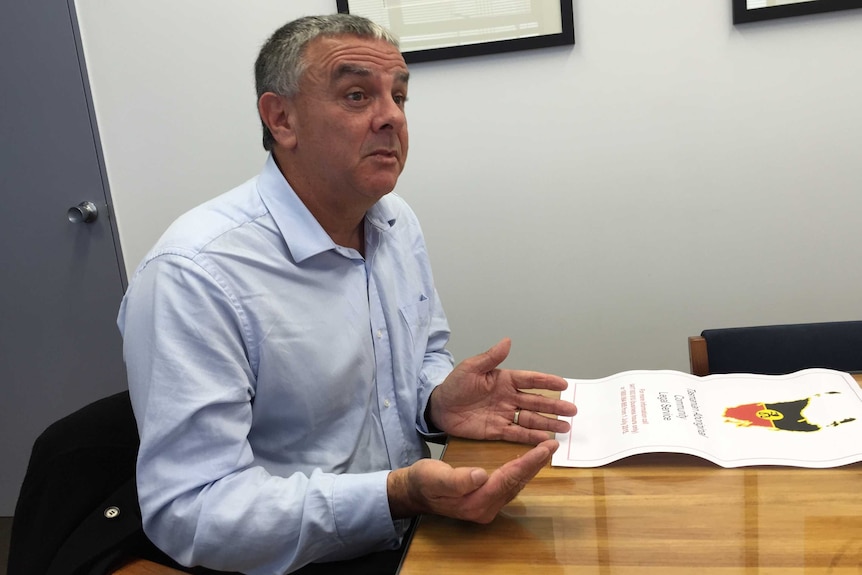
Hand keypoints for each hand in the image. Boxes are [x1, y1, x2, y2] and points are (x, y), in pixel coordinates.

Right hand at [388, 439, 558, 522]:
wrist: (414, 493)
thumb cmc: (423, 482)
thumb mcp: (435, 478)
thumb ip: (457, 480)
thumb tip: (481, 475)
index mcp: (476, 502)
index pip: (508, 479)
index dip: (528, 462)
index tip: (544, 448)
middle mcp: (487, 507)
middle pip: (517, 483)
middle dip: (536, 463)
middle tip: (552, 445)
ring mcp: (488, 505)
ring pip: (516, 484)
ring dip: (531, 467)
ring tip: (545, 450)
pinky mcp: (487, 499)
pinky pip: (509, 484)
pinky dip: (521, 470)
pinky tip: (527, 461)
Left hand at [428, 339, 576, 444]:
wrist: (438, 409)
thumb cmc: (454, 385)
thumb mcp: (471, 368)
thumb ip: (491, 357)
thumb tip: (508, 341)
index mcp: (504, 380)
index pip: (530, 380)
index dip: (547, 382)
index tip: (564, 385)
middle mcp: (508, 397)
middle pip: (536, 402)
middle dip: (554, 406)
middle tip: (573, 410)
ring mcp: (504, 415)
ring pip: (530, 419)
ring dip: (548, 423)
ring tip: (565, 427)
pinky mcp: (497, 431)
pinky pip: (517, 434)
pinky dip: (531, 437)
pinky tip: (544, 439)